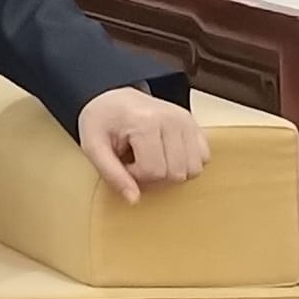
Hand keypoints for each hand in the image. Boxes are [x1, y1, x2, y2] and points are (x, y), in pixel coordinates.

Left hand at [76, 87, 208, 204]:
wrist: (113, 98)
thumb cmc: (102, 120)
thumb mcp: (93, 146)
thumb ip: (112, 174)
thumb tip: (133, 200)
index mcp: (145, 122)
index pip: (153, 171)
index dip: (135, 175)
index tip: (124, 162)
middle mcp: (172, 119)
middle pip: (176, 173)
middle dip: (154, 175)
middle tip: (137, 160)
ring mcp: (187, 121)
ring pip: (193, 169)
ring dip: (171, 171)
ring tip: (151, 157)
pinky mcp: (195, 125)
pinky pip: (204, 158)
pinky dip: (186, 163)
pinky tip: (166, 154)